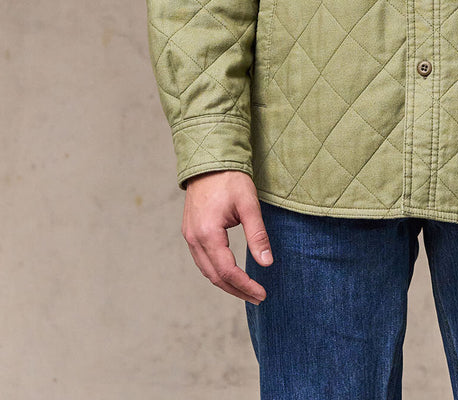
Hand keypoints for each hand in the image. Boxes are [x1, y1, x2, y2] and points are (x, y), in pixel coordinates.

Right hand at [182, 170, 272, 302]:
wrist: (209, 160)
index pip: (227, 271)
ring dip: (226, 283)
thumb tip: (267, 263)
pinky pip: (202, 260)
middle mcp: (194, 238)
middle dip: (236, 290)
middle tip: (258, 297)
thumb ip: (257, 235)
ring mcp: (189, 236)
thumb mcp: (249, 204)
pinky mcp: (190, 231)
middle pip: (214, 276)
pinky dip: (216, 271)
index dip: (245, 285)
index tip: (262, 293)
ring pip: (206, 270)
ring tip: (247, 289)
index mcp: (208, 233)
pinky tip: (230, 273)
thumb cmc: (230, 179)